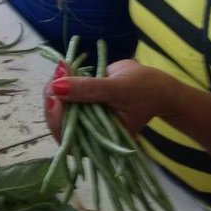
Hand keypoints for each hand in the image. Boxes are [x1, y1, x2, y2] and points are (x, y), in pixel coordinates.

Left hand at [45, 59, 175, 138]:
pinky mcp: (83, 102)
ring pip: (58, 107)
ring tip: (63, 67)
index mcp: (98, 143)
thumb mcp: (118, 89)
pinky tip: (65, 68)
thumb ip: (89, 89)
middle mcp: (88, 134)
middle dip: (53, 98)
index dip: (57, 118)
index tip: (54, 94)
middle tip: (58, 73)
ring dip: (55, 88)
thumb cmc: (144, 91)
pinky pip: (65, 95)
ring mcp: (85, 118)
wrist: (157, 85)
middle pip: (58, 123)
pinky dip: (62, 81)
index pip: (68, 138)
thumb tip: (57, 86)